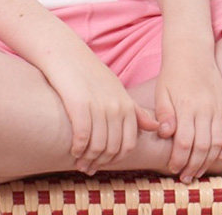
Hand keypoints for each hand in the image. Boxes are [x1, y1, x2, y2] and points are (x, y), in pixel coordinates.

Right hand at [45, 49, 159, 174]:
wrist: (66, 53)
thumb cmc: (90, 73)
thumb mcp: (116, 89)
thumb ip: (135, 110)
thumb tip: (155, 126)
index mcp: (126, 105)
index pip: (128, 145)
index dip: (116, 160)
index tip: (103, 163)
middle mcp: (116, 106)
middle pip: (113, 149)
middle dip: (100, 162)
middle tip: (88, 167)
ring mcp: (99, 106)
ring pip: (98, 146)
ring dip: (88, 159)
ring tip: (79, 162)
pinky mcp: (80, 105)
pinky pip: (83, 137)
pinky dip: (78, 148)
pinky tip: (73, 149)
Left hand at [154, 53, 221, 181]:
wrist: (191, 51)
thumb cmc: (172, 74)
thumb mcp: (162, 91)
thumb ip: (164, 113)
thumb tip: (165, 133)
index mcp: (186, 106)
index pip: (183, 142)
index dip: (178, 159)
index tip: (172, 168)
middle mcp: (204, 109)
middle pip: (203, 147)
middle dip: (193, 165)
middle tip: (185, 176)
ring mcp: (217, 107)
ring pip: (218, 143)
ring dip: (209, 161)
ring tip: (198, 170)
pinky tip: (218, 156)